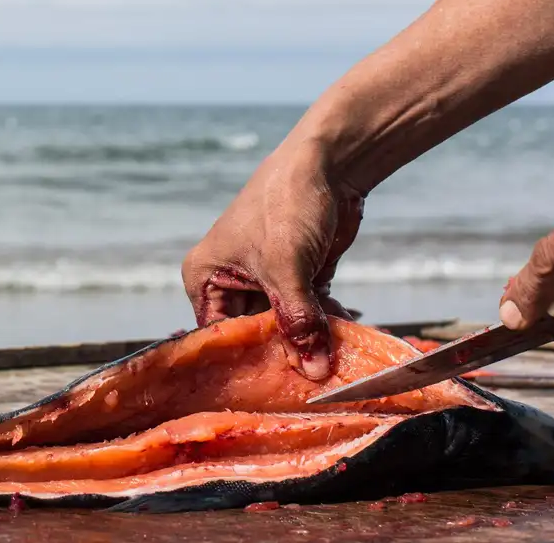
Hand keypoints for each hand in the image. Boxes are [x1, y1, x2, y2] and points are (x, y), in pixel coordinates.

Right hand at [181, 149, 364, 379]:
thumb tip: (313, 374)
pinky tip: (348, 336)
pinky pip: (308, 315)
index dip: (246, 363)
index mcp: (205, 278)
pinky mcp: (297, 278)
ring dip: (312, 341)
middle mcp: (229, 283)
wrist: (330, 161)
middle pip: (254, 336)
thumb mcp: (287, 269)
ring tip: (338, 361)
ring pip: (286, 327)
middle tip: (313, 381)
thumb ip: (298, 324)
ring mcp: (265, 282)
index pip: (219, 336)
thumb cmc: (287, 203)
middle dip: (285, 354)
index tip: (273, 393)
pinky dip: (327, 325)